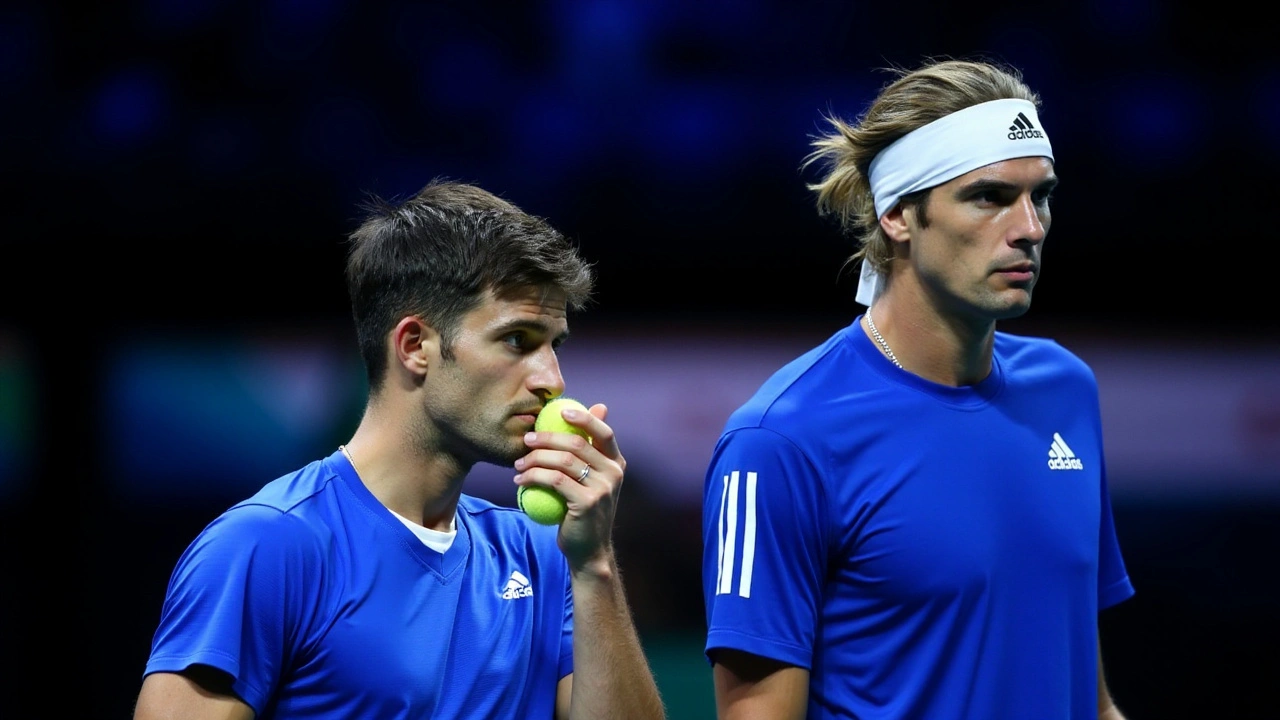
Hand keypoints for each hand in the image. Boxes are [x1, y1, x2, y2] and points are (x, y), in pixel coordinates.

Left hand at [515, 402, 624, 572]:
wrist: (590, 549)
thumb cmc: (585, 511)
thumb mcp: (592, 480)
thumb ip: (591, 450)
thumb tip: (597, 408)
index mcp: (616, 463)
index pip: (604, 432)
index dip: (583, 418)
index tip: (561, 410)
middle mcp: (614, 473)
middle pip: (577, 443)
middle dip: (547, 438)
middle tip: (527, 440)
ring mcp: (602, 489)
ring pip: (563, 461)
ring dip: (535, 459)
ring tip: (518, 463)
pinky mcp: (586, 503)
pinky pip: (554, 480)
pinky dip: (533, 476)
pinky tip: (520, 480)